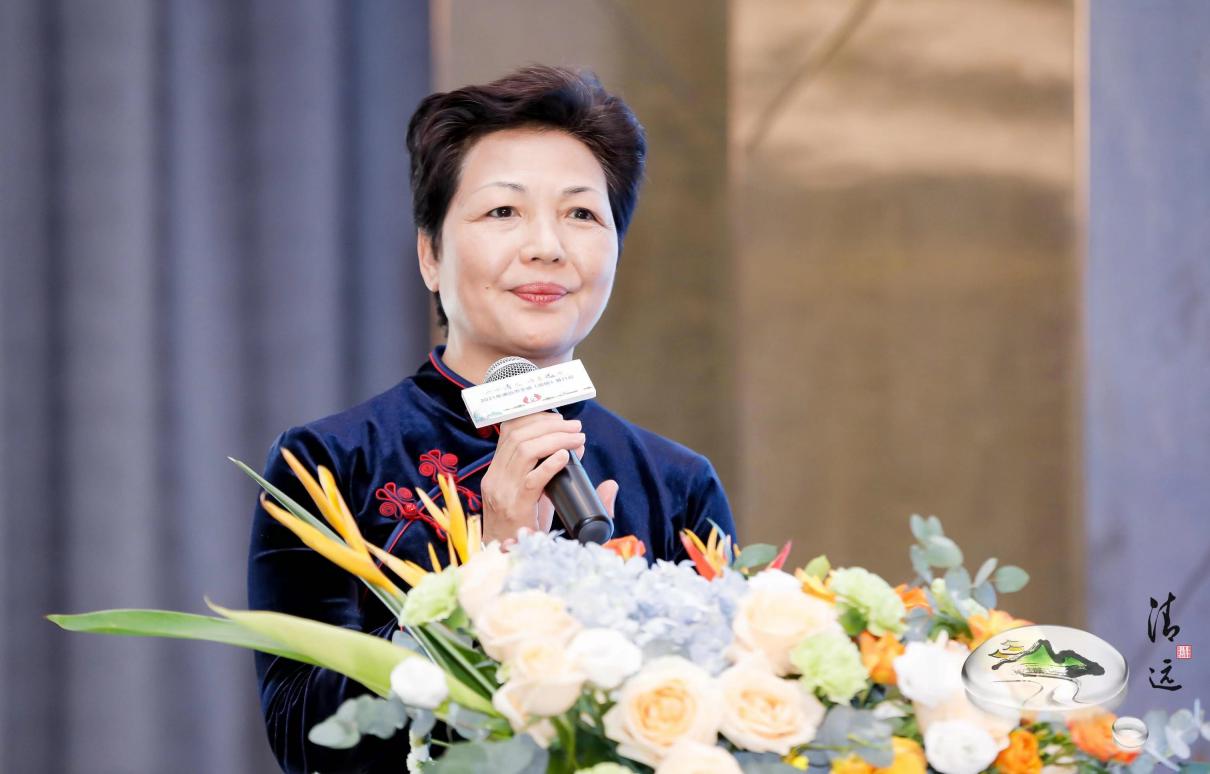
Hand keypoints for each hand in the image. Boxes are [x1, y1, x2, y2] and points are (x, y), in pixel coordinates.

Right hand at [479, 412, 618, 543]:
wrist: (505, 560)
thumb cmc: (523, 527)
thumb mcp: (536, 496)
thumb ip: (557, 476)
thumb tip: (588, 460)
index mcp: (497, 471)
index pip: (509, 431)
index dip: (534, 418)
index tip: (559, 418)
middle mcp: (495, 478)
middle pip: (519, 436)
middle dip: (550, 426)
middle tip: (575, 428)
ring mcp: (502, 493)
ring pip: (525, 451)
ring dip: (555, 439)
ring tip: (577, 439)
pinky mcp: (514, 508)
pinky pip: (531, 480)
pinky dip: (550, 465)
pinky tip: (565, 457)